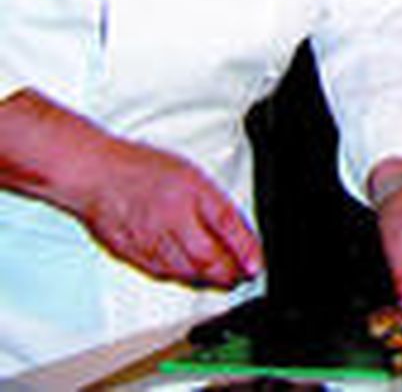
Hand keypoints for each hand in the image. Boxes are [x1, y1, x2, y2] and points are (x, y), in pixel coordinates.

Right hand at [82, 140, 263, 288]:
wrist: (96, 176)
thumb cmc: (143, 170)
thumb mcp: (194, 177)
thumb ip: (218, 206)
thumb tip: (242, 233)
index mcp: (190, 194)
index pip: (227, 226)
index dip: (246, 249)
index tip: (257, 265)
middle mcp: (170, 220)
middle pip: (207, 258)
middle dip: (229, 272)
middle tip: (243, 276)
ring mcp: (149, 240)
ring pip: (186, 272)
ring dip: (209, 279)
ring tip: (224, 278)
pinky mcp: (131, 254)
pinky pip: (163, 274)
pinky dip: (183, 278)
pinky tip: (192, 275)